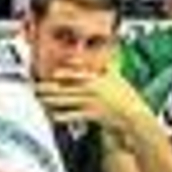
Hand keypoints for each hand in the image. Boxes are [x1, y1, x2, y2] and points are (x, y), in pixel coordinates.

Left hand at [35, 68, 149, 136]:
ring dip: (52, 100)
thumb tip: (108, 55)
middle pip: (68, 87)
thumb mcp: (118, 77)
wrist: (133, 115)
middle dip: (51, 88)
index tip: (54, 74)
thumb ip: (109, 66)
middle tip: (38, 88)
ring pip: (68, 101)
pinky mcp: (92, 115)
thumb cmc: (126, 96)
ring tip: (41, 100)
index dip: (66, 73)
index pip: (79, 74)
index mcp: (98, 79)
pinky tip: (54, 116)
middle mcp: (92, 90)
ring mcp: (91, 103)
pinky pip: (74, 116)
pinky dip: (63, 116)